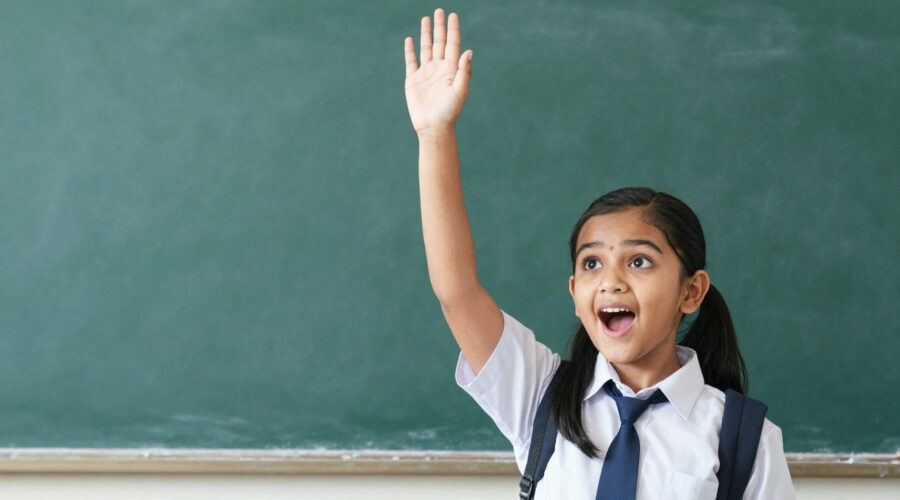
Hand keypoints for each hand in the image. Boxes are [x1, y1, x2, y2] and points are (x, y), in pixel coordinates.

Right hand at [404, 8, 472, 137]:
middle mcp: (439, 68)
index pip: (453, 44)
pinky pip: (411, 61)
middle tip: (439, 10)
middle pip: (439, 42)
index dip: (453, 30)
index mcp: (451, 69)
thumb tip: (469, 51)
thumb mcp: (460, 91)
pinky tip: (410, 39)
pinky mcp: (413, 80)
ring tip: (426, 19)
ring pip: (426, 48)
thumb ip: (464, 71)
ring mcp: (426, 73)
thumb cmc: (449, 112)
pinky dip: (410, 50)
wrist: (433, 127)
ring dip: (426, 34)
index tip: (453, 15)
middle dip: (439, 27)